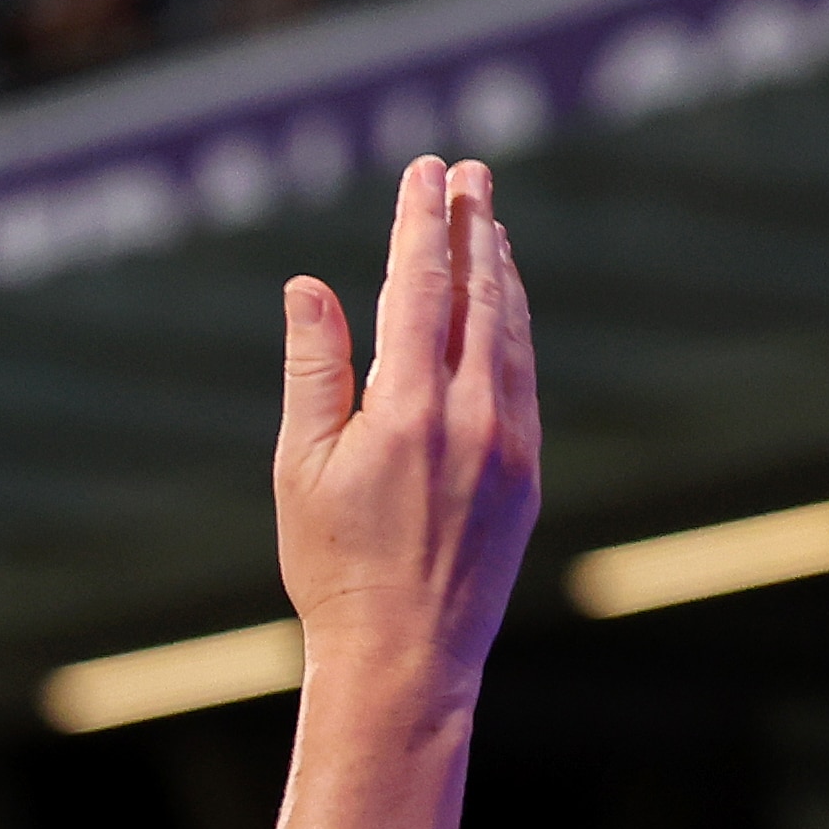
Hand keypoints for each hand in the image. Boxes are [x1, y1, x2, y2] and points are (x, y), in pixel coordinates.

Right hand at [273, 157, 537, 721]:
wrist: (404, 656)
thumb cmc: (333, 565)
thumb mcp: (300, 467)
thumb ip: (313, 369)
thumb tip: (308, 285)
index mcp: (407, 410)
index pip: (419, 288)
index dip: (421, 223)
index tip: (425, 172)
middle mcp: (471, 417)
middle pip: (477, 294)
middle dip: (473, 226)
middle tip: (470, 172)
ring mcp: (510, 444)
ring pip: (511, 332)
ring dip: (499, 272)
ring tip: (490, 225)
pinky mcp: (529, 474)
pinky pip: (525, 378)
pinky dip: (514, 330)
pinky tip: (504, 310)